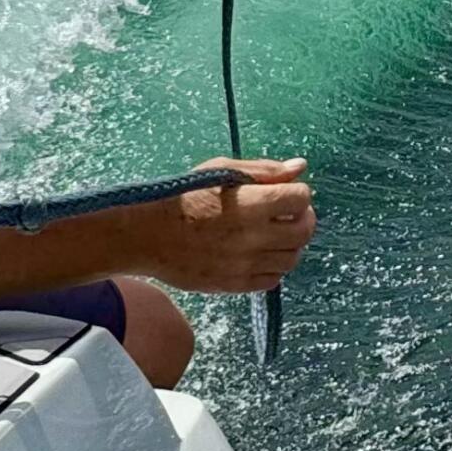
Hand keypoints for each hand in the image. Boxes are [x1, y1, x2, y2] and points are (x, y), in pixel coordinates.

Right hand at [135, 157, 314, 294]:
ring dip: (290, 243)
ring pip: (292, 258)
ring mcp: (245, 263)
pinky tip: (260, 253)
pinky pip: (272, 279)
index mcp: (250, 203)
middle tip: (288, 213)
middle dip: (302, 218)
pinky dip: (273, 266)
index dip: (297, 192)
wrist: (147, 234)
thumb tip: (299, 166)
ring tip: (274, 233)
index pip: (301, 198)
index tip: (285, 192)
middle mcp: (252, 236)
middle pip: (304, 231)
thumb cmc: (182, 196)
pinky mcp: (234, 284)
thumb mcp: (220, 170)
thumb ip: (264, 170)